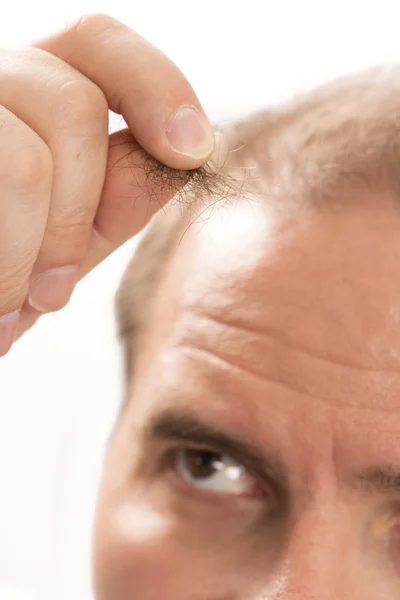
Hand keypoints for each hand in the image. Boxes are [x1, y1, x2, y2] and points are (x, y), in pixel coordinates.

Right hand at [0, 13, 214, 356]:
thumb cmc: (3, 273)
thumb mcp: (70, 238)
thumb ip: (120, 195)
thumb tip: (185, 154)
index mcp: (30, 90)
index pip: (98, 41)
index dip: (159, 86)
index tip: (193, 151)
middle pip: (74, 106)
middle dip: (78, 216)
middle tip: (54, 295)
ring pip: (27, 163)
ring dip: (33, 252)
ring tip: (13, 305)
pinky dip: (4, 264)